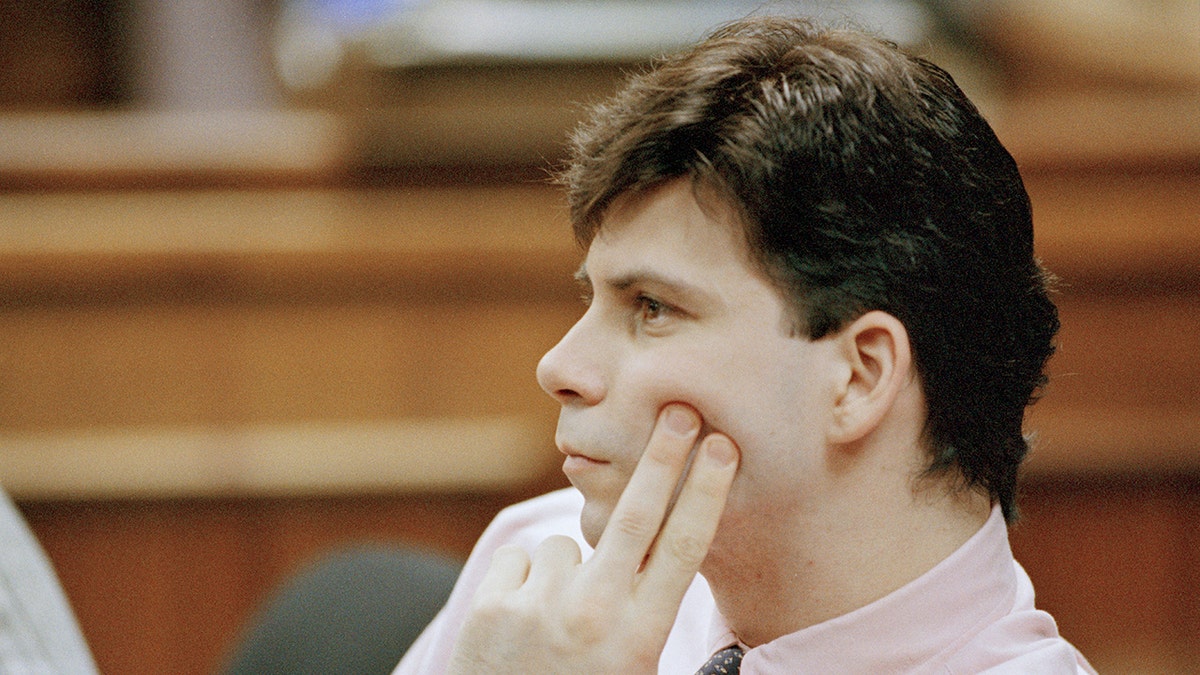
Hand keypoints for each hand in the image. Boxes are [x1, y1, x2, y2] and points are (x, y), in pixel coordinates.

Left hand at [447, 404, 738, 673]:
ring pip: (567, 545)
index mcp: (640, 637)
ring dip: (568, 570)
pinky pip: (523, 558)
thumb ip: (647, 619)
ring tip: (557, 627)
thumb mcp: (635, 674)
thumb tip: (667, 561)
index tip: (722, 447)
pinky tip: (522, 623)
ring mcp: (540, 607)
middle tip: (681, 410)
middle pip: (636, 516)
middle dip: (663, 457)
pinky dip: (526, 579)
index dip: (705, 492)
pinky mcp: (494, 602)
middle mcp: (595, 616)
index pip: (684, 549)